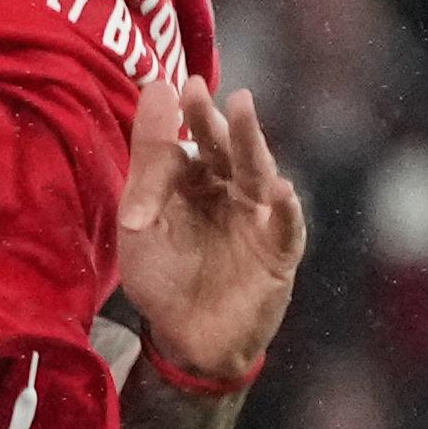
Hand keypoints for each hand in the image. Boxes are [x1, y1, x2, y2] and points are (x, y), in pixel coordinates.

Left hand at [119, 71, 304, 389]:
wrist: (186, 341)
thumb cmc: (163, 278)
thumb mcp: (141, 221)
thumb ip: (149, 161)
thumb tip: (157, 87)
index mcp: (196, 182)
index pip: (187, 149)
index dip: (178, 129)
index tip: (178, 89)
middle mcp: (230, 192)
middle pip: (227, 151)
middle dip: (218, 121)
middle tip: (206, 91)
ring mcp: (257, 220)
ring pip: (258, 174)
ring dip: (252, 143)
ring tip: (243, 110)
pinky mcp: (279, 253)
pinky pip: (286, 227)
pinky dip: (286, 210)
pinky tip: (280, 191)